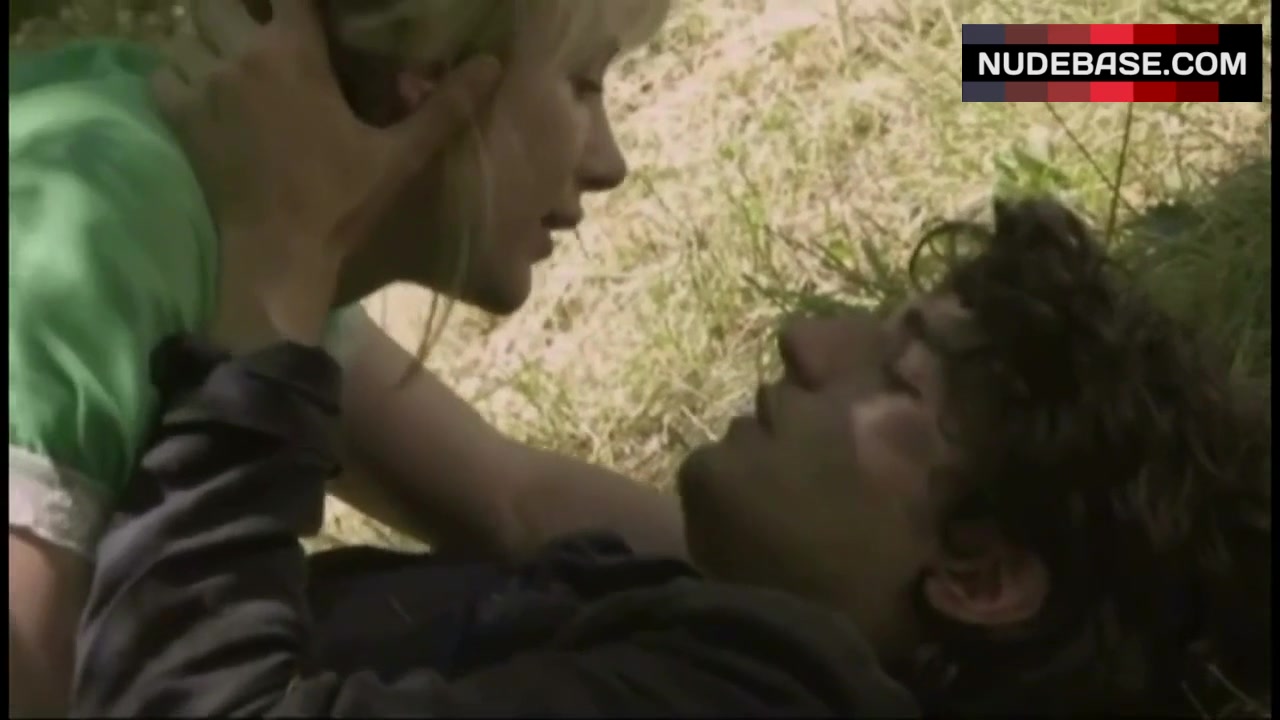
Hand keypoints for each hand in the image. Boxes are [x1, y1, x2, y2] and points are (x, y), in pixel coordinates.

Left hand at [151, 0, 500, 348]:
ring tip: (234, 50)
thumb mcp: (401, 154)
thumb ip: (445, 106)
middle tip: (269, 27)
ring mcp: (203, 87)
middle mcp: (241, 57)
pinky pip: (162, 72)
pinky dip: (178, 70)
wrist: (279, 256)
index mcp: (295, 54)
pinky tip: (203, 86)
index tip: (312, 10)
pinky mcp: (180, 120)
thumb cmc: (343, 203)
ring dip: (208, 34)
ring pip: (188, 30)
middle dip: (244, 7)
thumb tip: (491, 64)